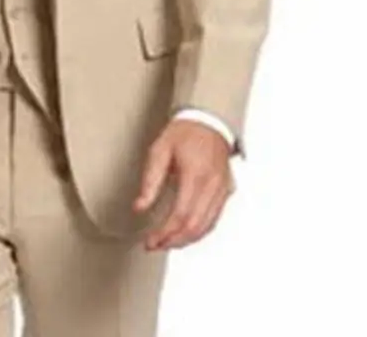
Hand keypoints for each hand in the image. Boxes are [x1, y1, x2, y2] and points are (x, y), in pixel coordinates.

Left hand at [133, 119, 234, 250]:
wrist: (208, 120)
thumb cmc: (184, 132)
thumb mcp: (159, 151)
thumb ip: (150, 181)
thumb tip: (140, 207)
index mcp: (195, 175)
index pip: (180, 215)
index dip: (165, 234)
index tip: (151, 241)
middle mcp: (213, 185)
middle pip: (195, 226)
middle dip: (174, 241)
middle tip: (156, 245)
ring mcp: (223, 189)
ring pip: (207, 226)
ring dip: (187, 240)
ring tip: (167, 242)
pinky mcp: (227, 190)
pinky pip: (215, 218)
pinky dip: (200, 230)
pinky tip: (186, 232)